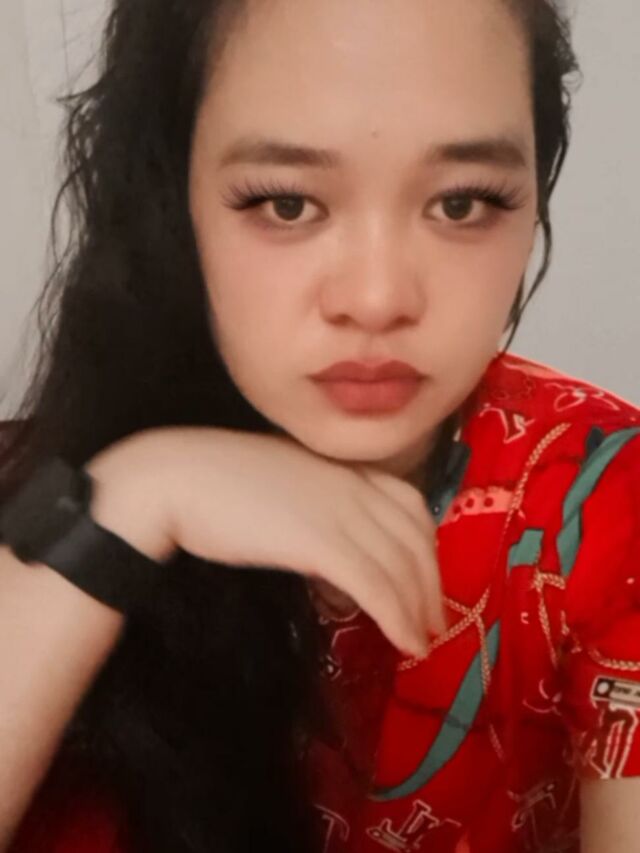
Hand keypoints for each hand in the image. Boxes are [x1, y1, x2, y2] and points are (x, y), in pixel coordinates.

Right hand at [87, 427, 445, 656]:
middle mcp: (351, 487)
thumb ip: (312, 506)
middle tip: (433, 620)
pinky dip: (398, 617)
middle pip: (414, 537)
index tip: (425, 575)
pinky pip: (376, 585)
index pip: (408, 502)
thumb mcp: (280, 485)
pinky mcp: (320, 542)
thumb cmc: (215, 481)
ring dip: (419, 607)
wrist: (176, 478)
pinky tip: (405, 643)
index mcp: (340, 469)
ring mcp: (339, 512)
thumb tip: (325, 548)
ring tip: (422, 641)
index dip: (426, 543)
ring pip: (400, 564)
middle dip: (430, 582)